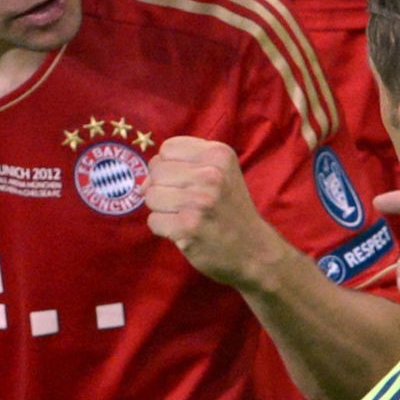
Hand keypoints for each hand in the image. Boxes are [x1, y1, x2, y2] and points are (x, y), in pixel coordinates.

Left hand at [145, 137, 283, 287]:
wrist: (256, 251)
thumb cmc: (232, 210)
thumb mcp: (221, 174)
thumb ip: (183, 168)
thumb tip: (142, 183)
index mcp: (218, 155)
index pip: (167, 149)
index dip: (169, 166)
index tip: (185, 181)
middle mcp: (210, 174)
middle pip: (156, 171)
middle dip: (163, 188)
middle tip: (186, 203)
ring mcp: (199, 202)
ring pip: (151, 196)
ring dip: (162, 210)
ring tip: (185, 217)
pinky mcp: (188, 228)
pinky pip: (153, 221)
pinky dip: (164, 229)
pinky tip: (184, 231)